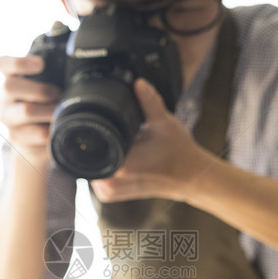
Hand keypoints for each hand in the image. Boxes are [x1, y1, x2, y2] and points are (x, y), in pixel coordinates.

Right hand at [0, 54, 60, 173]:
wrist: (34, 138)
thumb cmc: (42, 104)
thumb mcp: (43, 87)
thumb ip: (50, 76)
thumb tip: (73, 70)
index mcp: (9, 79)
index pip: (2, 64)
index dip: (19, 62)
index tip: (40, 64)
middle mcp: (3, 98)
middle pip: (10, 86)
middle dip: (39, 89)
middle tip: (56, 92)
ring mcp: (7, 118)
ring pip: (25, 111)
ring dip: (48, 109)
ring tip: (59, 110)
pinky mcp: (17, 138)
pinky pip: (39, 132)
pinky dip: (53, 128)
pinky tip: (59, 126)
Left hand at [90, 78, 212, 202]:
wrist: (190, 177)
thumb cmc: (179, 152)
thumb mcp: (164, 122)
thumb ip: (149, 101)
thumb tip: (138, 83)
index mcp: (122, 163)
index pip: (91, 142)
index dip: (96, 128)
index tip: (111, 125)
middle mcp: (112, 181)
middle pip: (86, 153)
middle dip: (99, 140)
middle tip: (123, 136)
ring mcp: (110, 191)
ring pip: (89, 165)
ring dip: (99, 153)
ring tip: (124, 146)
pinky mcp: (112, 195)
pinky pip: (94, 176)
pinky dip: (102, 165)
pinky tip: (118, 157)